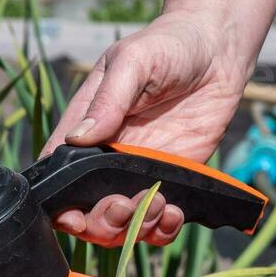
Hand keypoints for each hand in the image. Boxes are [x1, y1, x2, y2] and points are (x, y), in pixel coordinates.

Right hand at [43, 11, 250, 246]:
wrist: (218, 50)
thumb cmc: (166, 46)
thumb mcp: (131, 63)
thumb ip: (107, 101)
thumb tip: (78, 138)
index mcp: (83, 134)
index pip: (57, 179)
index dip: (60, 204)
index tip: (75, 210)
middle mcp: (105, 161)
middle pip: (85, 214)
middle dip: (100, 222)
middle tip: (123, 204)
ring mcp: (138, 175)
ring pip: (121, 225)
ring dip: (134, 228)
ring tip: (158, 205)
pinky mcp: (172, 182)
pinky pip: (159, 223)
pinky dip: (163, 230)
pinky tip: (173, 213)